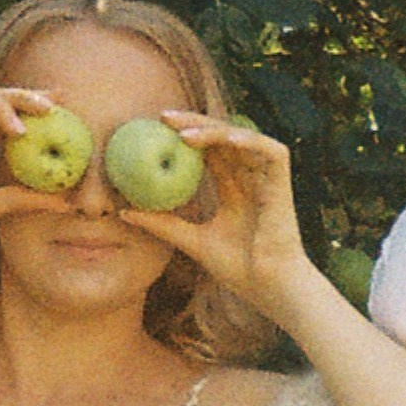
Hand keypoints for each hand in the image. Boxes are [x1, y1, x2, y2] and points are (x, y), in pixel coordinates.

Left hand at [137, 114, 312, 318]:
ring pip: (242, 138)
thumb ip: (163, 224)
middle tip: (163, 117)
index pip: (208, 151)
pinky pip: (271, 151)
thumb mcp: (192, 241)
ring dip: (215, 131)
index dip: (185, 134)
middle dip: (194, 122)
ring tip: (184, 133)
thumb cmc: (238, 270)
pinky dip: (251, 141)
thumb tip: (123, 212)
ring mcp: (266, 179)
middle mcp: (249, 178)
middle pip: (222, 137)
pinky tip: (228, 139)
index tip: (155, 128)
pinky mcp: (283, 183)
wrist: (269, 287)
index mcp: (233, 189)